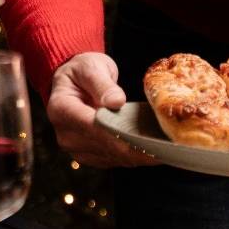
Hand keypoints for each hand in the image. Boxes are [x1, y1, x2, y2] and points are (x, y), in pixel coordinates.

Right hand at [47, 52, 157, 167]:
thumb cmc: (81, 71)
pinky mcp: (89, 155)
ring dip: (138, 155)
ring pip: (113, 158)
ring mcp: (76, 148)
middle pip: (106, 147)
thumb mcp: (90, 67)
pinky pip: (114, 160)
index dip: (122, 136)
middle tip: (166, 148)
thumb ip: (102, 84)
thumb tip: (116, 102)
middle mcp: (65, 134)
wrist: (72, 82)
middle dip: (136, 149)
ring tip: (164, 149)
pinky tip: (152, 151)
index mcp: (61, 109)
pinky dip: (133, 156)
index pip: (94, 127)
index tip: (148, 141)